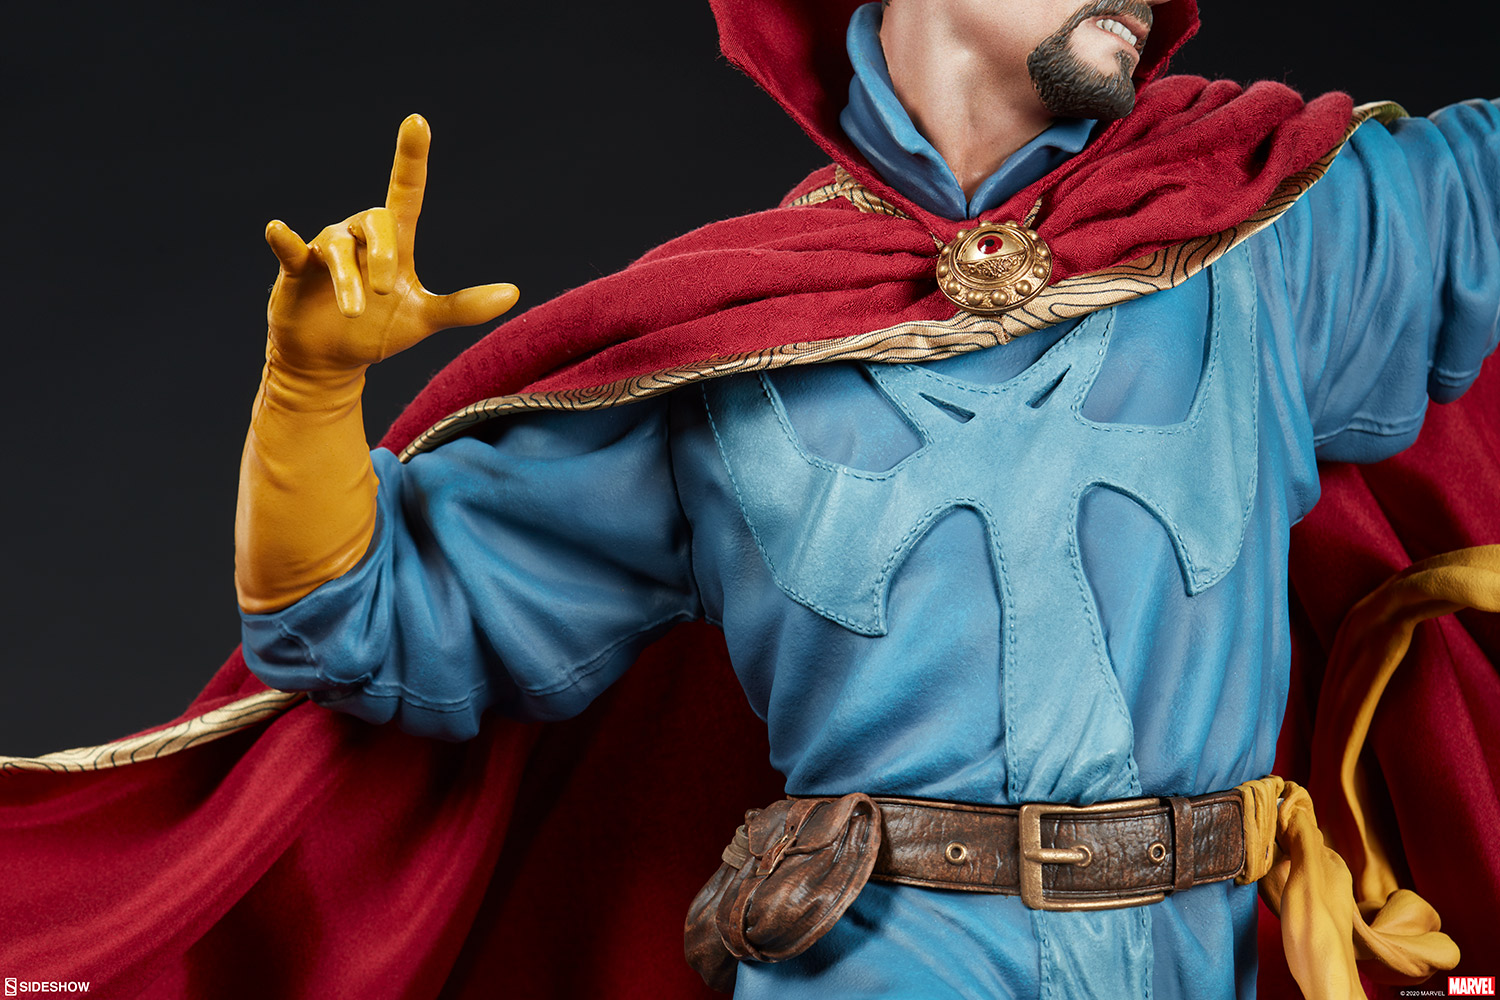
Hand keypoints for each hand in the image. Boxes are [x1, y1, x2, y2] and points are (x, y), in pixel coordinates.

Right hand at [263, 114, 517, 374]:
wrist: (331, 359)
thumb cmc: (379, 332)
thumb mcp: (425, 319)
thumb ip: (464, 306)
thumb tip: (514, 292)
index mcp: (395, 242)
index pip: (406, 191)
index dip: (411, 157)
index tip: (417, 121)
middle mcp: (360, 237)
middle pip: (376, 220)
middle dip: (384, 254)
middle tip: (388, 291)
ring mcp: (326, 250)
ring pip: (340, 247)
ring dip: (348, 279)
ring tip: (356, 311)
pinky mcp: (296, 269)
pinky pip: (291, 248)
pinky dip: (285, 240)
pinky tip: (279, 230)